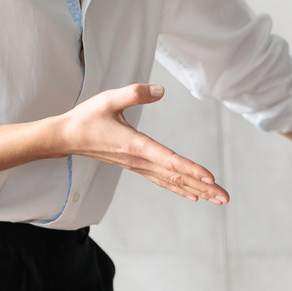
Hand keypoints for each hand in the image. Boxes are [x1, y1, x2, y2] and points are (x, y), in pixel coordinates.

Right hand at [54, 83, 228, 203]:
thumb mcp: (109, 99)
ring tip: (217, 199)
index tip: (210, 179)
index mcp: (135, 146)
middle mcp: (139, 160)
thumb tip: (161, 91)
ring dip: (196, 191)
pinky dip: (180, 188)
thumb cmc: (87, 118)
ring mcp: (138, 166)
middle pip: (176, 177)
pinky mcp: (136, 166)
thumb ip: (135, 92)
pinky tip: (193, 196)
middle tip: (225, 198)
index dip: (191, 169)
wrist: (66, 137)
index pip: (169, 160)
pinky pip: (162, 180)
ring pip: (171, 182)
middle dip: (203, 188)